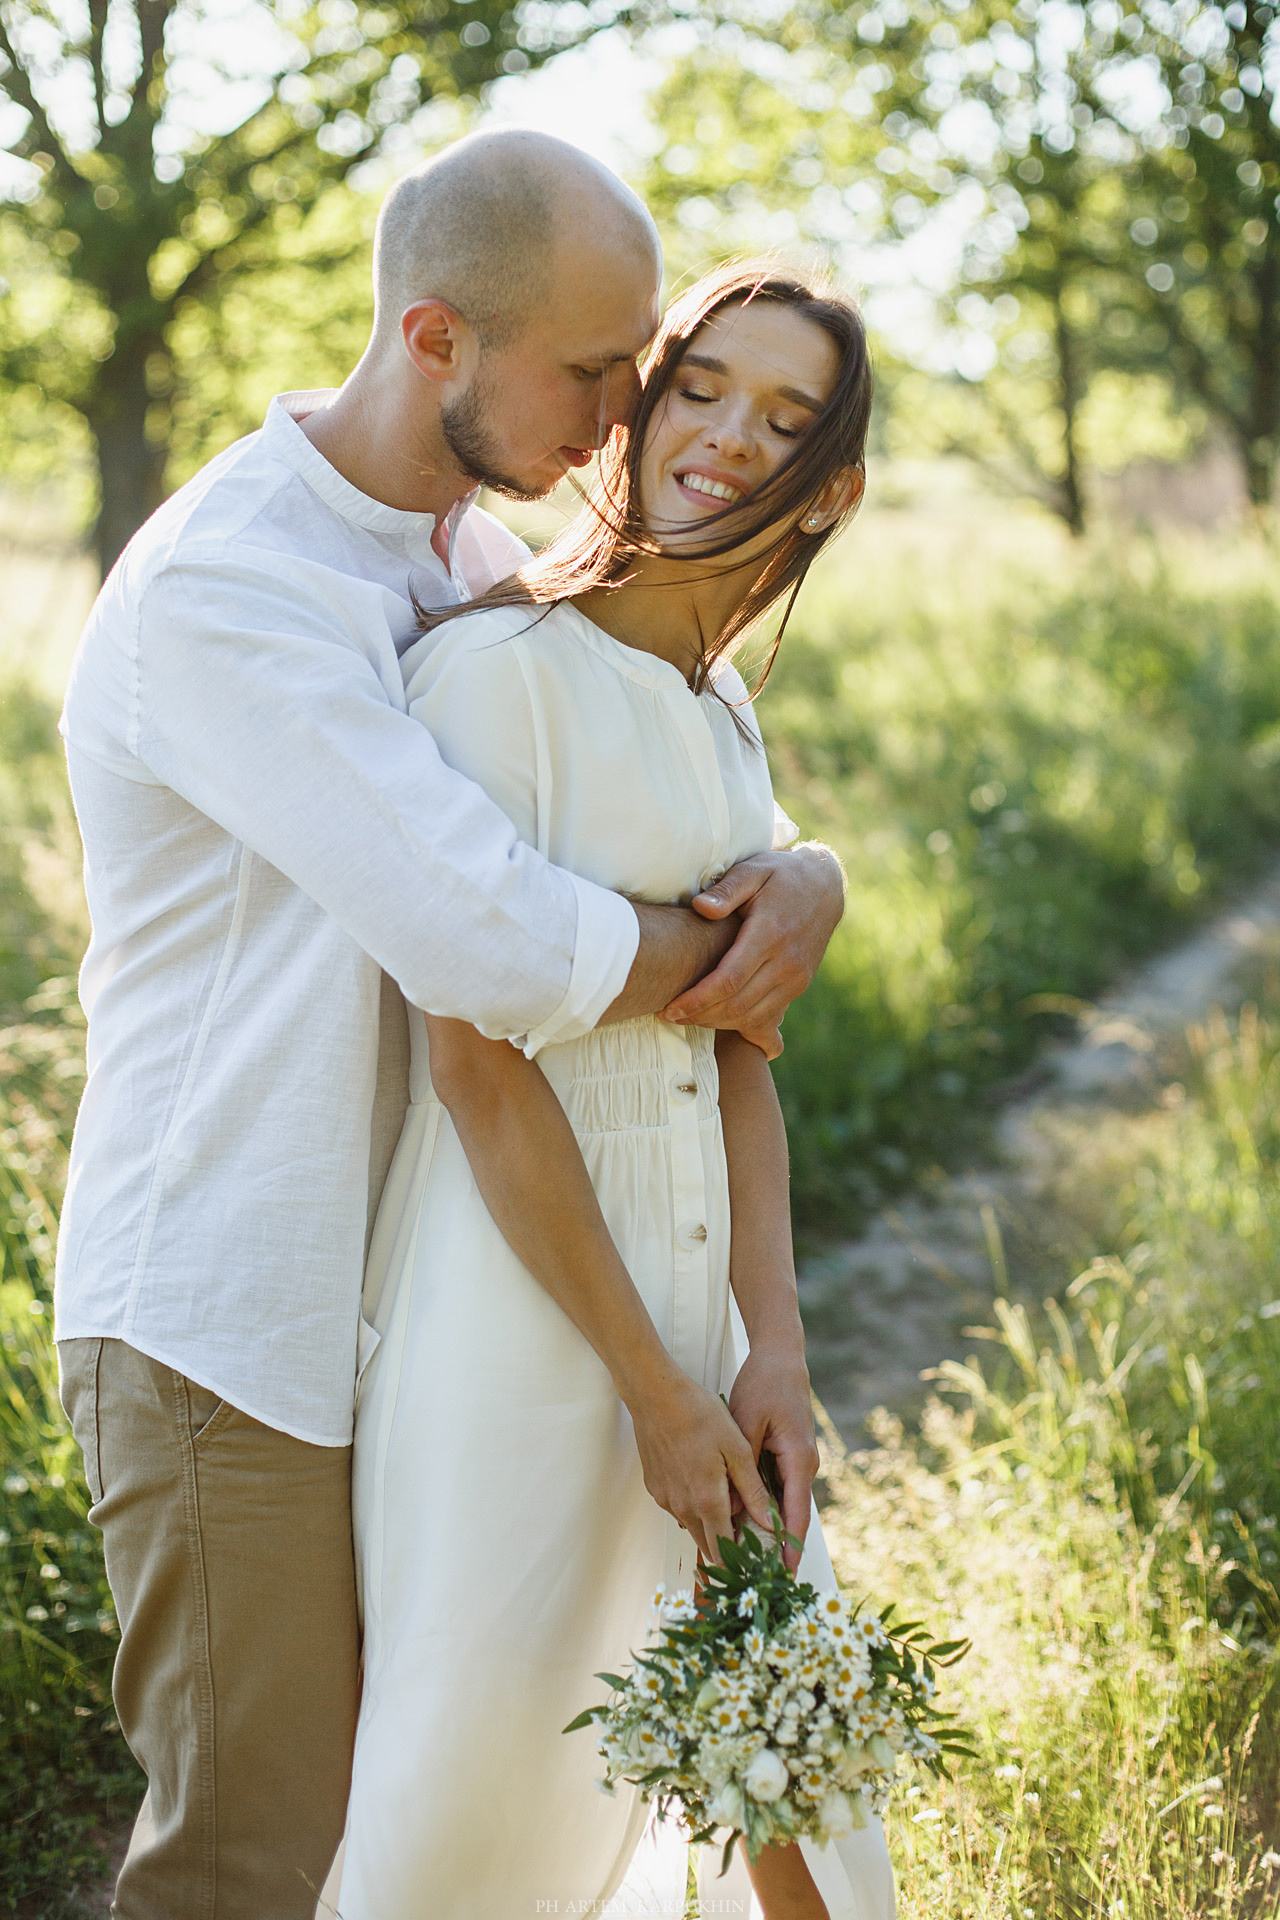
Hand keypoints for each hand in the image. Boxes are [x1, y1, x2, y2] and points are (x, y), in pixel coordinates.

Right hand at [629, 1367, 772, 1563]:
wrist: (654, 1395)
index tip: (755, 1559)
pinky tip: (705, 1484)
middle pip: (707, 1545)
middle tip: (748, 1541)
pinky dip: (694, 1507)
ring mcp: (665, 1498)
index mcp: (706, 1500)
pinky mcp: (654, 1487)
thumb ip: (753, 1490)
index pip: (724, 1549)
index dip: (741, 1560)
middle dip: (727, 1549)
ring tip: (731, 1509)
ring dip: (710, 1526)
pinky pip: (678, 1508)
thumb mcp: (736, 1448)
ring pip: (692, 1526)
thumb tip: (770, 1522)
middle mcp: (682, 1506)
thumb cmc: (698, 1414)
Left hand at [660, 844, 844, 1055]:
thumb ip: (727, 889)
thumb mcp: (753, 870)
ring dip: (718, 1024)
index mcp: (770, 934)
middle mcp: (787, 962)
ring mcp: (797, 977)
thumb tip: (700, 907)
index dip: (697, 999)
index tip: (670, 1008)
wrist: (825, 885)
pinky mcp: (800, 984)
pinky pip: (768, 1015)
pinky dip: (740, 1023)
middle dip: (701, 1016)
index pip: (729, 980)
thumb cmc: (780, 874)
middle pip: (737, 1004)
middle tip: (670, 1016)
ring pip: (753, 1016)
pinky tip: (717, 1020)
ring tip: (688, 1018)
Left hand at [728, 1340, 819, 1572]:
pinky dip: (765, 1507)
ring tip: (751, 1561)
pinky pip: (778, 1489)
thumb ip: (742, 1468)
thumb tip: (732, 1508)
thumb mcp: (746, 1424)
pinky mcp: (788, 1456)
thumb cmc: (764, 1385)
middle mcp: (804, 1466)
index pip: (797, 1515)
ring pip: (784, 1504)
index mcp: (799, 1460)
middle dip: (779, 1548)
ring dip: (770, 1529)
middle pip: (792, 1516)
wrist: (780, 1357)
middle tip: (761, 1579)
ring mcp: (798, 1461)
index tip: (784, 1577)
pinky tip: (746, 1522)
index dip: (790, 1549)